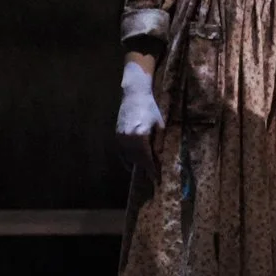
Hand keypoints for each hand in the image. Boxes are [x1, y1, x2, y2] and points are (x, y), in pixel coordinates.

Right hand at [117, 55, 163, 171]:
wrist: (134, 95)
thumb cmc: (150, 109)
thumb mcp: (159, 126)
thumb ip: (158, 143)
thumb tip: (157, 158)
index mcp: (141, 137)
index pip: (147, 159)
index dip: (152, 171)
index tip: (157, 180)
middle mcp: (128, 139)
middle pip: (137, 160)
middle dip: (145, 170)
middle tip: (152, 178)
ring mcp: (120, 138)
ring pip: (128, 157)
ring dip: (136, 166)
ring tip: (143, 173)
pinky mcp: (116, 135)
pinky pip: (121, 152)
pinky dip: (127, 159)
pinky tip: (132, 164)